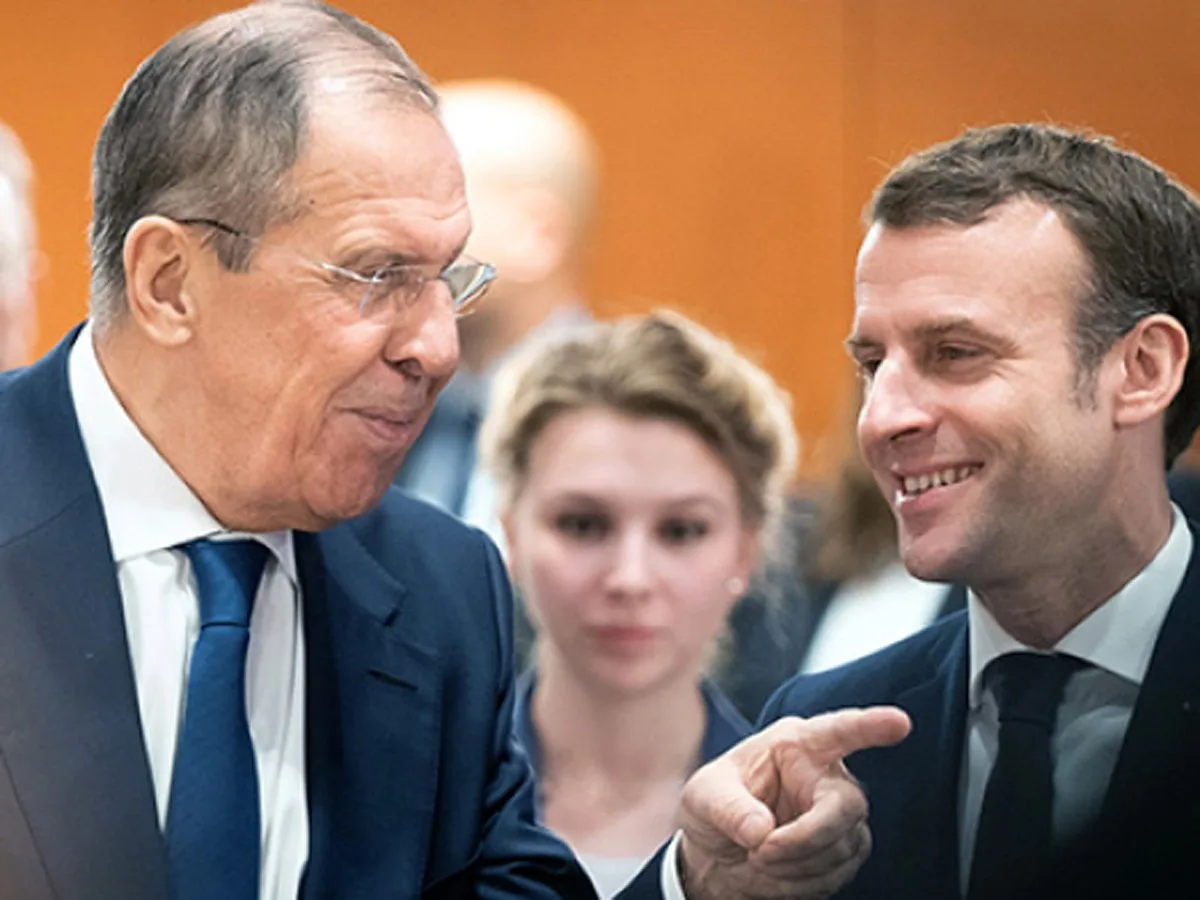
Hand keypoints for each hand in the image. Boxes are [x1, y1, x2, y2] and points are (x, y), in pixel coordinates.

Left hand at [676, 707, 911, 899]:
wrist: (717, 853)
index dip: (870, 726)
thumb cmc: (713, 807)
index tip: (898, 723)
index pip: (838, 731)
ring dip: (796, 864)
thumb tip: (760, 830)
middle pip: (846, 805)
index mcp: (794, 744)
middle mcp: (825, 773)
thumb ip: (729, 809)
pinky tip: (777, 871)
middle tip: (760, 852)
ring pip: (843, 845)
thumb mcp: (703, 797)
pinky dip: (802, 881)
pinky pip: (840, 872)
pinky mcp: (845, 847)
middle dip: (805, 838)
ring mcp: (840, 813)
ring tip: (758, 858)